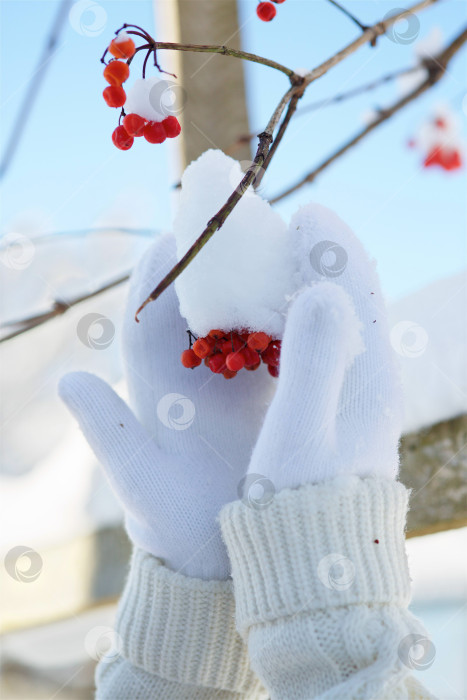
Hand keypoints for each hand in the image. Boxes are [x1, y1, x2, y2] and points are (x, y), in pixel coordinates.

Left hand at [59, 234, 275, 579]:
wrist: (221, 562)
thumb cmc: (175, 527)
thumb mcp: (140, 482)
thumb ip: (107, 433)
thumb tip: (67, 382)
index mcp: (155, 391)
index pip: (151, 320)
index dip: (158, 276)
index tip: (173, 231)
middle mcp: (189, 383)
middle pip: (196, 310)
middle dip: (210, 265)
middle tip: (235, 219)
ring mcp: (229, 390)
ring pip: (238, 324)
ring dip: (253, 286)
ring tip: (279, 244)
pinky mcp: (264, 401)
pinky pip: (274, 350)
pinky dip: (288, 323)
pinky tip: (312, 299)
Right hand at [247, 203, 403, 491]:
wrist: (317, 560)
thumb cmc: (300, 501)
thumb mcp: (301, 432)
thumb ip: (313, 359)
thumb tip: (320, 289)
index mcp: (368, 377)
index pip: (358, 291)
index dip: (333, 247)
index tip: (307, 211)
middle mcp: (369, 380)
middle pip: (353, 299)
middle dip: (323, 259)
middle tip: (288, 230)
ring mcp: (357, 395)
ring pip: (340, 322)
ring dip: (312, 286)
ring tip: (279, 263)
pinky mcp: (340, 411)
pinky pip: (325, 347)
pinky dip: (302, 321)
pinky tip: (275, 320)